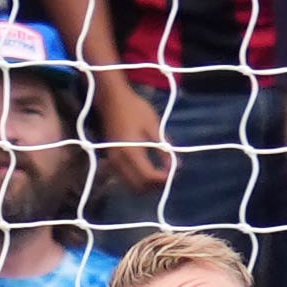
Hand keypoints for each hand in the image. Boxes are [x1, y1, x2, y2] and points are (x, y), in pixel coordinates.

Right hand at [93, 75, 177, 192]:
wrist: (112, 100)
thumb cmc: (135, 109)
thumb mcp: (154, 126)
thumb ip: (164, 148)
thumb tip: (176, 166)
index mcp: (131, 151)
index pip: (148, 176)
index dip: (163, 179)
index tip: (175, 173)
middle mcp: (118, 160)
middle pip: (138, 186)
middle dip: (155, 186)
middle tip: (169, 175)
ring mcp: (112, 161)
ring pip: (130, 185)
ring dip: (146, 185)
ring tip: (161, 173)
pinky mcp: (110, 159)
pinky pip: (124, 179)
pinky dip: (137, 180)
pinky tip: (149, 170)